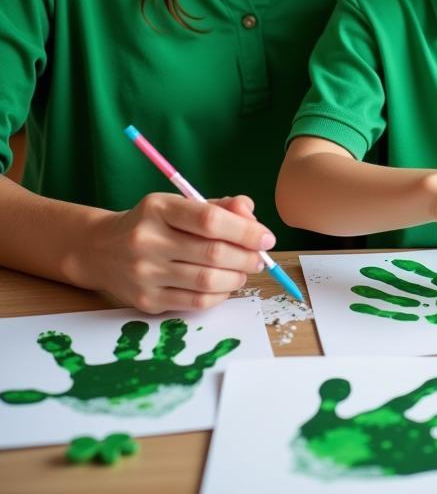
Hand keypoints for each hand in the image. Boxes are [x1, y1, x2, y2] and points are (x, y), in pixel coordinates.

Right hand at [77, 193, 275, 313]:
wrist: (99, 250)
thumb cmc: (153, 223)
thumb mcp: (179, 203)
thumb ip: (218, 207)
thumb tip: (250, 213)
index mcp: (159, 208)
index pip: (210, 220)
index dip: (245, 230)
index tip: (266, 237)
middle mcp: (147, 240)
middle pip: (212, 254)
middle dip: (247, 257)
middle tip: (260, 257)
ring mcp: (144, 274)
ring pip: (206, 281)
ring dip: (237, 278)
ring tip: (245, 270)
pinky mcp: (145, 301)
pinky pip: (194, 302)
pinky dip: (219, 295)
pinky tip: (225, 285)